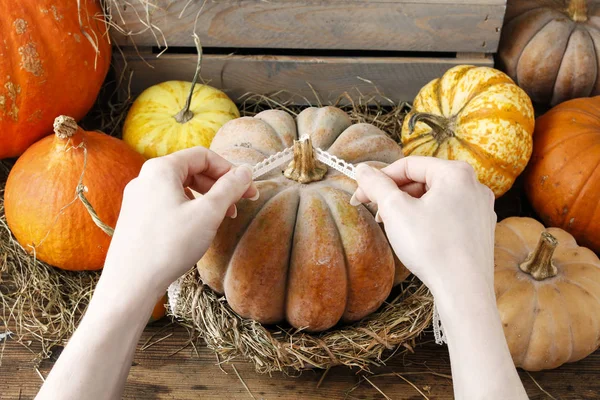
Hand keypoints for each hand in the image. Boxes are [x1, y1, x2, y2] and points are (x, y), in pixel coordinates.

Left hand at [102, 147, 257, 299]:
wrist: (131, 283)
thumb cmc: (169, 246)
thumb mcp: (208, 213)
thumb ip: (229, 188)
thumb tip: (246, 171)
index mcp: (161, 169)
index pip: (203, 156)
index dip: (230, 170)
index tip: (247, 189)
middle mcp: (145, 177)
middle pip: (191, 170)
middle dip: (219, 185)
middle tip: (239, 205)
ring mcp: (138, 198)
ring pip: (180, 188)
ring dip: (206, 198)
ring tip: (221, 219)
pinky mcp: (136, 217)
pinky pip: (168, 202)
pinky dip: (189, 209)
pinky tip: (198, 228)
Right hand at [353, 156, 495, 296]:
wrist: (464, 290)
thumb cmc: (432, 248)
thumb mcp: (395, 211)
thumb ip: (376, 185)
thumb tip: (362, 170)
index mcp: (456, 173)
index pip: (408, 165)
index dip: (379, 178)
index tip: (360, 194)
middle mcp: (474, 185)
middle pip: (423, 180)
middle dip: (394, 194)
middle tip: (374, 212)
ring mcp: (480, 208)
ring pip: (435, 197)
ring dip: (409, 207)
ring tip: (392, 225)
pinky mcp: (480, 228)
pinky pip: (447, 213)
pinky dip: (427, 218)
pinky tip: (415, 236)